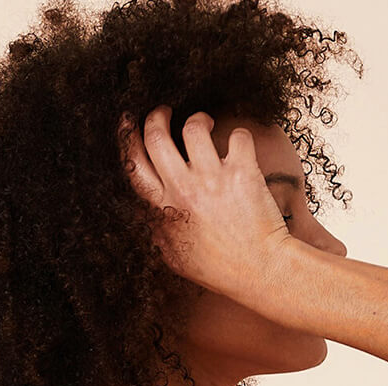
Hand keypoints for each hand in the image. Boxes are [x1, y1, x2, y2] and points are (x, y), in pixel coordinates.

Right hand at [118, 105, 292, 297]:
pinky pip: (238, 135)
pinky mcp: (241, 172)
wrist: (260, 271)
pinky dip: (240, 136)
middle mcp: (183, 189)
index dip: (127, 137)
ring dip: (199, 119)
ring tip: (206, 126)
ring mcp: (212, 178)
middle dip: (157, 115)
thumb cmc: (219, 269)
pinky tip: (240, 148)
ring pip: (193, 125)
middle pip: (156, 135)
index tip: (129, 122)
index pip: (133, 164)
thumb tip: (147, 211)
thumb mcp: (175, 257)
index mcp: (163, 209)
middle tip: (166, 112)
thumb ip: (158, 230)